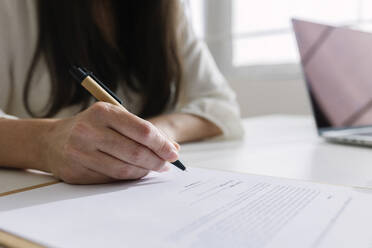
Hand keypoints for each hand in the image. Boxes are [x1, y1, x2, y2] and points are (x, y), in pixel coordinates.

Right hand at [42, 102, 178, 183]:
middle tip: (167, 164)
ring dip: (145, 171)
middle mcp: (89, 131)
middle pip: (135, 152)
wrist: (52, 141)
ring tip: (154, 168)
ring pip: (124, 169)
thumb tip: (173, 148)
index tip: (174, 153)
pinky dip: (129, 177)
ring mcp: (80, 153)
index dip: (162, 144)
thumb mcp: (114, 118)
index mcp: (103, 112)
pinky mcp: (76, 172)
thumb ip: (142, 131)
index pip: (142, 130)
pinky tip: (136, 172)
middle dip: (157, 161)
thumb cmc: (92, 127)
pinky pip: (112, 179)